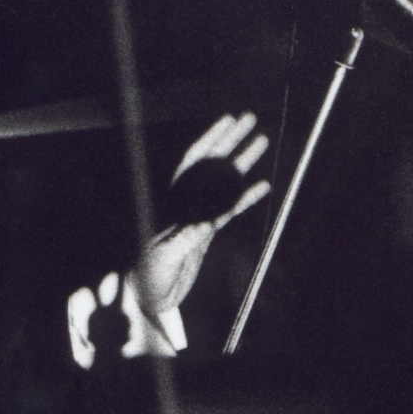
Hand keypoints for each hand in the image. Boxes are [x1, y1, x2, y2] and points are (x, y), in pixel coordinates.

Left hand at [131, 111, 270, 321]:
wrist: (149, 294)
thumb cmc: (148, 273)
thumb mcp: (162, 256)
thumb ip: (182, 241)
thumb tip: (204, 226)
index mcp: (173, 200)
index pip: (193, 162)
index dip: (210, 140)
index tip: (228, 121)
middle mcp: (186, 202)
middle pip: (211, 164)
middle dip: (230, 140)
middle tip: (250, 119)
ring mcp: (198, 214)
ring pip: (224, 182)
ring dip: (242, 162)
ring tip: (262, 142)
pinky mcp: (207, 232)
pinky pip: (230, 209)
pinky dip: (246, 196)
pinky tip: (264, 185)